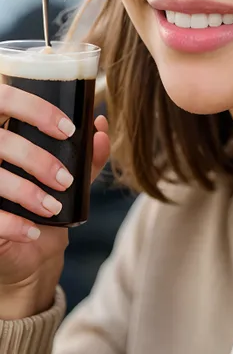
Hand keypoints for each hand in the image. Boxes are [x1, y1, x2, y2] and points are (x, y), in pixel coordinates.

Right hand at [0, 83, 108, 317]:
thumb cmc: (43, 202)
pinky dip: (14, 225)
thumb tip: (101, 128)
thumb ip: (84, 155)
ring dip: (28, 193)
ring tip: (52, 208)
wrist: (28, 253)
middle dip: (36, 158)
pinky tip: (33, 232)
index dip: (35, 108)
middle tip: (66, 180)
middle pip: (1, 139)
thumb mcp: (67, 176)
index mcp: (2, 132)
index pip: (6, 99)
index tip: (69, 130)